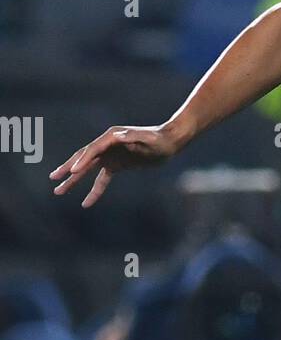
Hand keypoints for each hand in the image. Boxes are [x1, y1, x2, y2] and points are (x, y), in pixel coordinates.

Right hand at [50, 124, 180, 206]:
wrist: (168, 142)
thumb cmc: (158, 140)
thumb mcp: (148, 139)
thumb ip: (133, 138)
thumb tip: (119, 136)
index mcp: (111, 137)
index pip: (92, 150)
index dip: (82, 161)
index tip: (73, 172)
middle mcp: (106, 145)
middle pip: (83, 158)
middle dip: (68, 169)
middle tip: (53, 179)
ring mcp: (110, 156)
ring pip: (88, 170)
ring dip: (74, 181)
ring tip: (59, 191)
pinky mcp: (116, 165)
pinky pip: (101, 180)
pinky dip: (94, 191)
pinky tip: (86, 203)